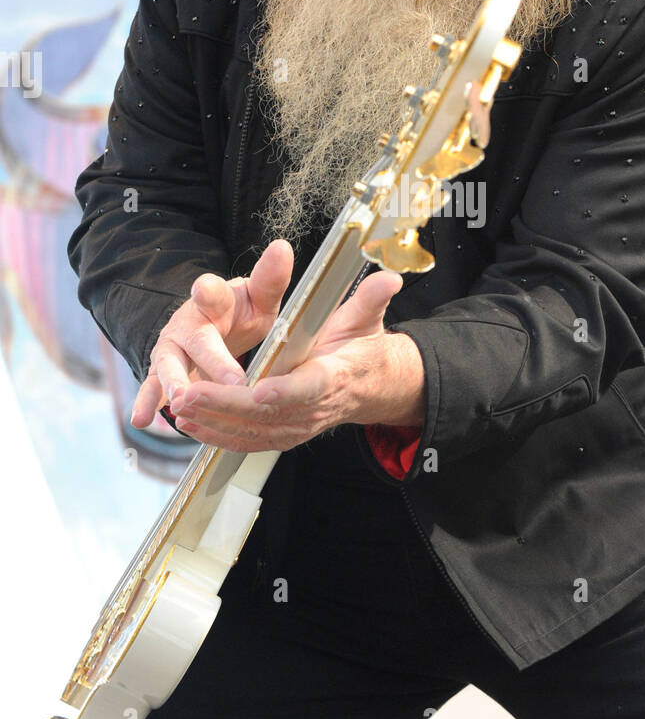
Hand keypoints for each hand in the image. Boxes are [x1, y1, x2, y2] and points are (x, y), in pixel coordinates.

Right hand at [131, 239, 294, 428]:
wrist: (215, 328)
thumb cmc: (241, 313)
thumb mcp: (260, 298)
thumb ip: (270, 280)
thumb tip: (282, 247)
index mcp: (214, 301)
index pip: (211, 293)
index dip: (207, 291)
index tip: (204, 290)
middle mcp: (189, 323)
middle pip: (196, 340)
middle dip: (211, 359)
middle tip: (230, 380)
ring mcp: (172, 349)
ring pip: (169, 365)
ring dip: (174, 383)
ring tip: (181, 401)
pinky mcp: (162, 371)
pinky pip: (153, 388)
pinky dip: (146, 402)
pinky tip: (140, 419)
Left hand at [146, 262, 426, 452]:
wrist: (371, 388)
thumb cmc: (361, 350)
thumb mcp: (367, 321)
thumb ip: (370, 300)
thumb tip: (390, 278)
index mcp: (333, 376)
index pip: (309, 387)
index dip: (283, 391)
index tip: (257, 389)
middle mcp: (313, 407)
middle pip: (267, 413)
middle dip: (226, 405)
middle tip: (191, 394)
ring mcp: (297, 426)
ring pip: (252, 430)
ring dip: (214, 421)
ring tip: (181, 408)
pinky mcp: (283, 434)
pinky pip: (248, 441)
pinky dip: (218, 436)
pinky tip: (191, 425)